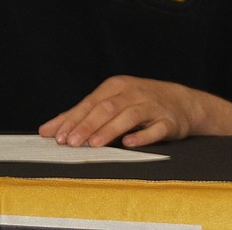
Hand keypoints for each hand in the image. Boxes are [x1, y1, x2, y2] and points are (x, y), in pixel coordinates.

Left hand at [39, 75, 202, 148]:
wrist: (183, 103)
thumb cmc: (140, 103)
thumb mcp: (111, 102)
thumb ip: (80, 116)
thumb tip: (47, 130)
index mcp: (116, 86)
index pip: (91, 103)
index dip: (74, 119)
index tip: (58, 136)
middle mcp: (133, 93)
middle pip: (107, 108)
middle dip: (87, 126)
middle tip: (72, 143)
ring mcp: (152, 106)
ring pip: (128, 116)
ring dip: (110, 130)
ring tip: (94, 144)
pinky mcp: (168, 122)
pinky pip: (155, 129)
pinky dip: (142, 135)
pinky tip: (129, 142)